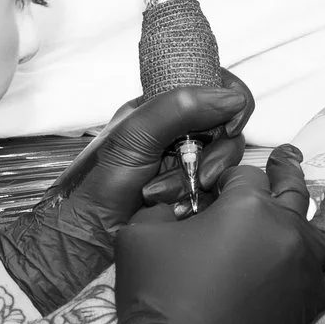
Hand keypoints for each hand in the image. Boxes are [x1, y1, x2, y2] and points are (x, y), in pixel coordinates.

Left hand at [0, 78, 251, 312]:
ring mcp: (187, 163)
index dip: (233, 104)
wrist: (91, 235)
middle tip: (199, 177)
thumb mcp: (136, 136)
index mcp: (165, 107)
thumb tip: (232, 97)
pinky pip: (217, 192)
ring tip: (165, 197)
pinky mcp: (193, 193)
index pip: (216, 88)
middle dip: (214, 157)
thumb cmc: (102, 184)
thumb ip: (180, 108)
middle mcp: (180, 132)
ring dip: (196, 184)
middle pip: (228, 131)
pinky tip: (175, 210)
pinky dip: (198, 202)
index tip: (228, 127)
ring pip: (223, 165)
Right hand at [104, 147, 324, 323]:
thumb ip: (165, 208)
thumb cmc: (157, 298)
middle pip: (294, 190)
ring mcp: (305, 268)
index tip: (215, 186)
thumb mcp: (140, 234)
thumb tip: (178, 206)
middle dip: (288, 168)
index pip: (244, 175)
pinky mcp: (310, 302)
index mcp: (246, 207)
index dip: (227, 177)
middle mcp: (285, 230)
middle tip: (289, 156)